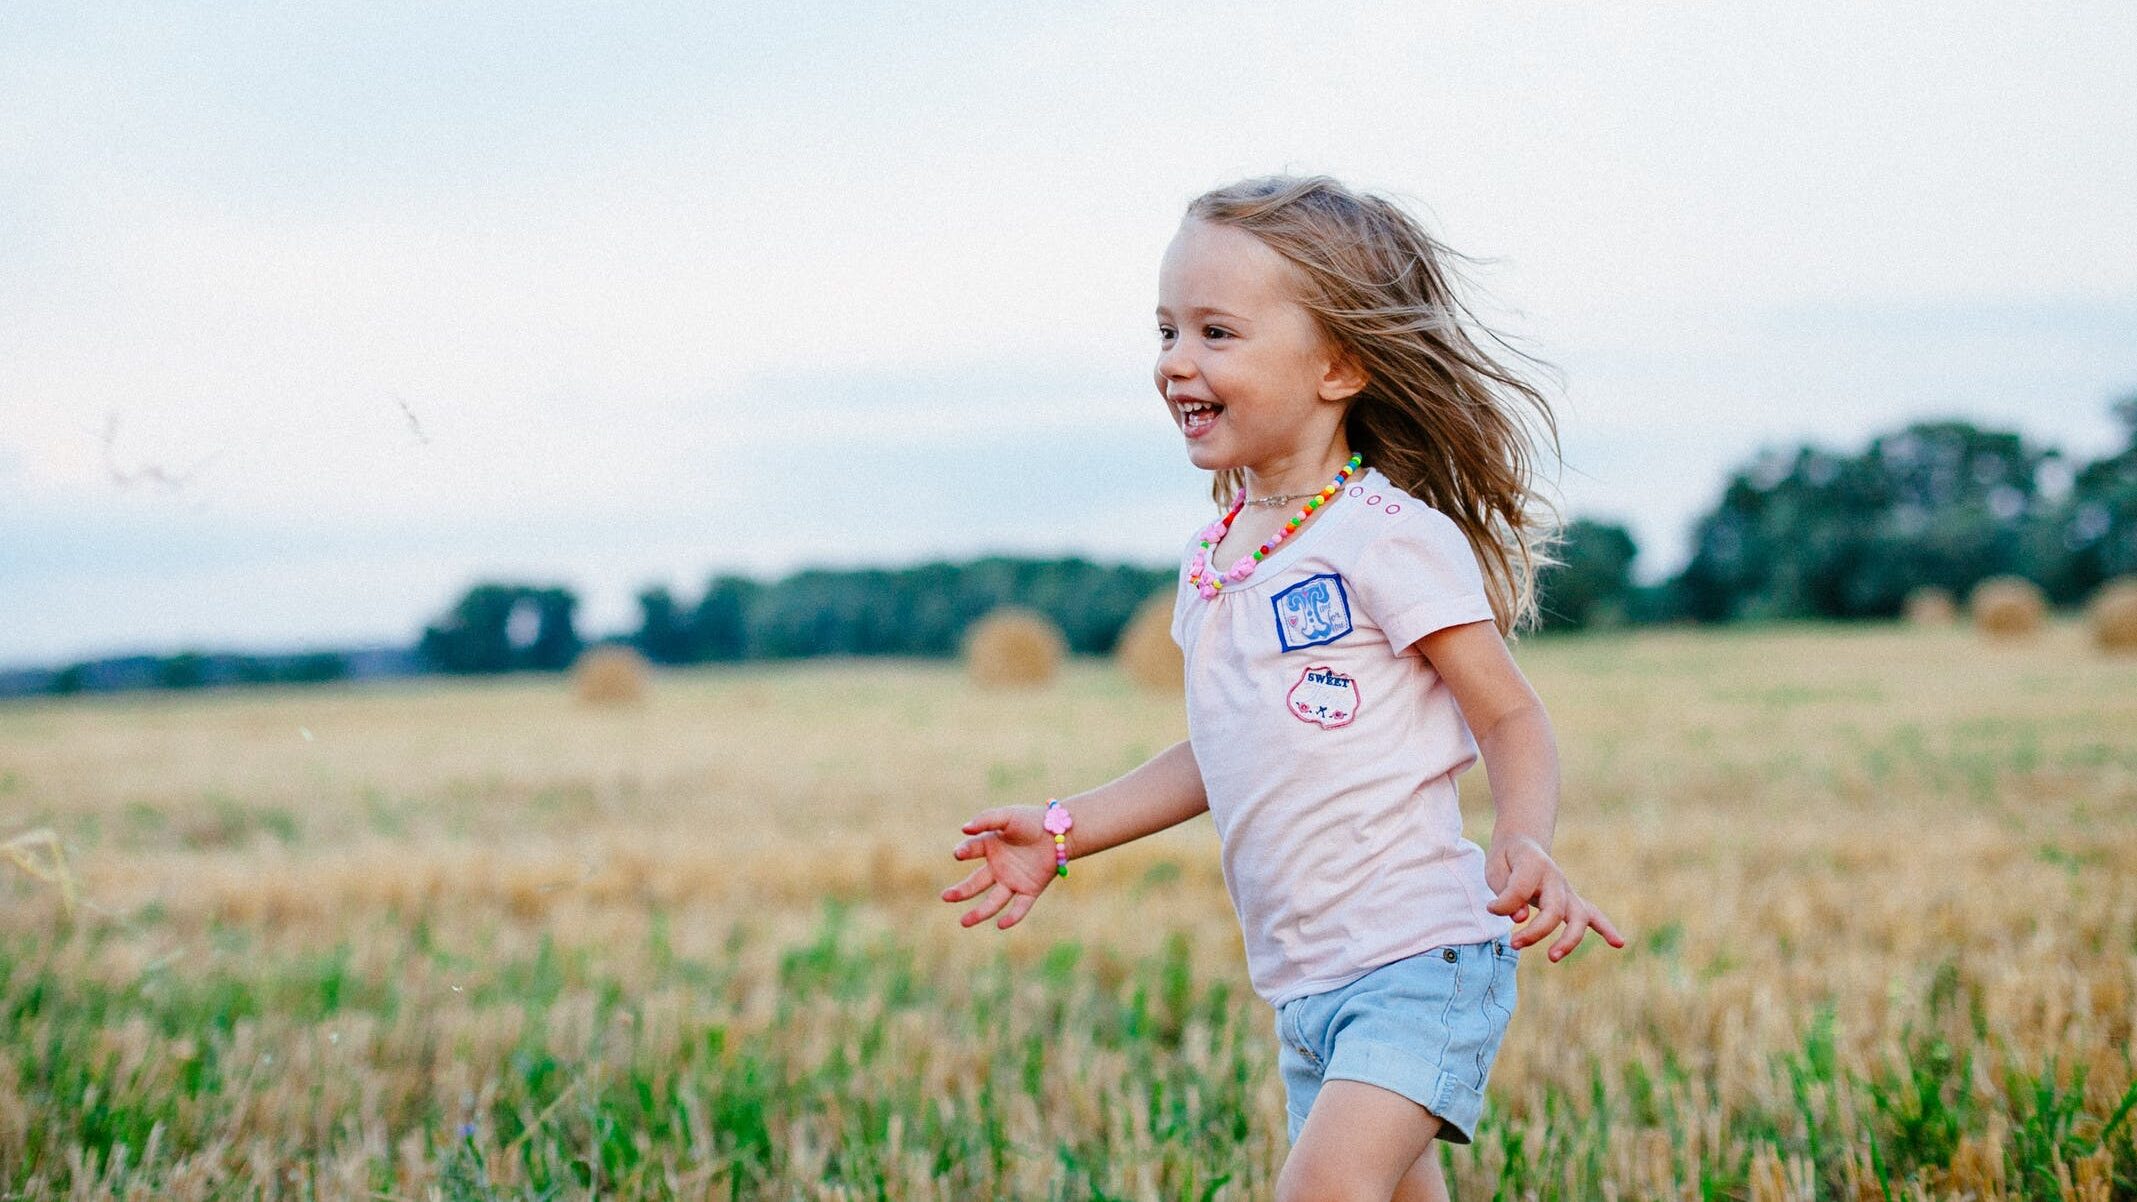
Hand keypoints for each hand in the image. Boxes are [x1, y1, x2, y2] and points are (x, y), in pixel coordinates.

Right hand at [941, 805, 1060, 929]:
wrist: (1061, 831)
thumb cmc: (1032, 821)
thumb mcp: (1008, 816)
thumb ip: (986, 820)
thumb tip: (964, 828)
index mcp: (990, 847)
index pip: (971, 850)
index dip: (964, 852)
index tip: (959, 853)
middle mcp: (998, 867)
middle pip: (976, 883)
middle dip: (961, 891)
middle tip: (945, 897)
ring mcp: (1013, 880)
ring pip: (993, 900)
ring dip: (979, 912)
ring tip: (963, 923)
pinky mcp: (1030, 890)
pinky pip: (1019, 907)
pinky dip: (1012, 916)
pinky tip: (1001, 924)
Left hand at [1485, 835, 1625, 961]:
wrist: (1522, 845)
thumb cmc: (1507, 860)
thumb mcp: (1495, 870)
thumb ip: (1506, 894)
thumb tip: (1520, 917)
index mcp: (1534, 864)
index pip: (1521, 889)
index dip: (1504, 903)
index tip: (1491, 908)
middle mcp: (1555, 877)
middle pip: (1555, 909)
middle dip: (1536, 931)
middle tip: (1514, 944)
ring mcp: (1567, 890)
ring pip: (1579, 916)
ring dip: (1569, 939)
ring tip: (1553, 957)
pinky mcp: (1572, 901)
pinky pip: (1593, 915)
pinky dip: (1606, 928)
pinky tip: (1618, 943)